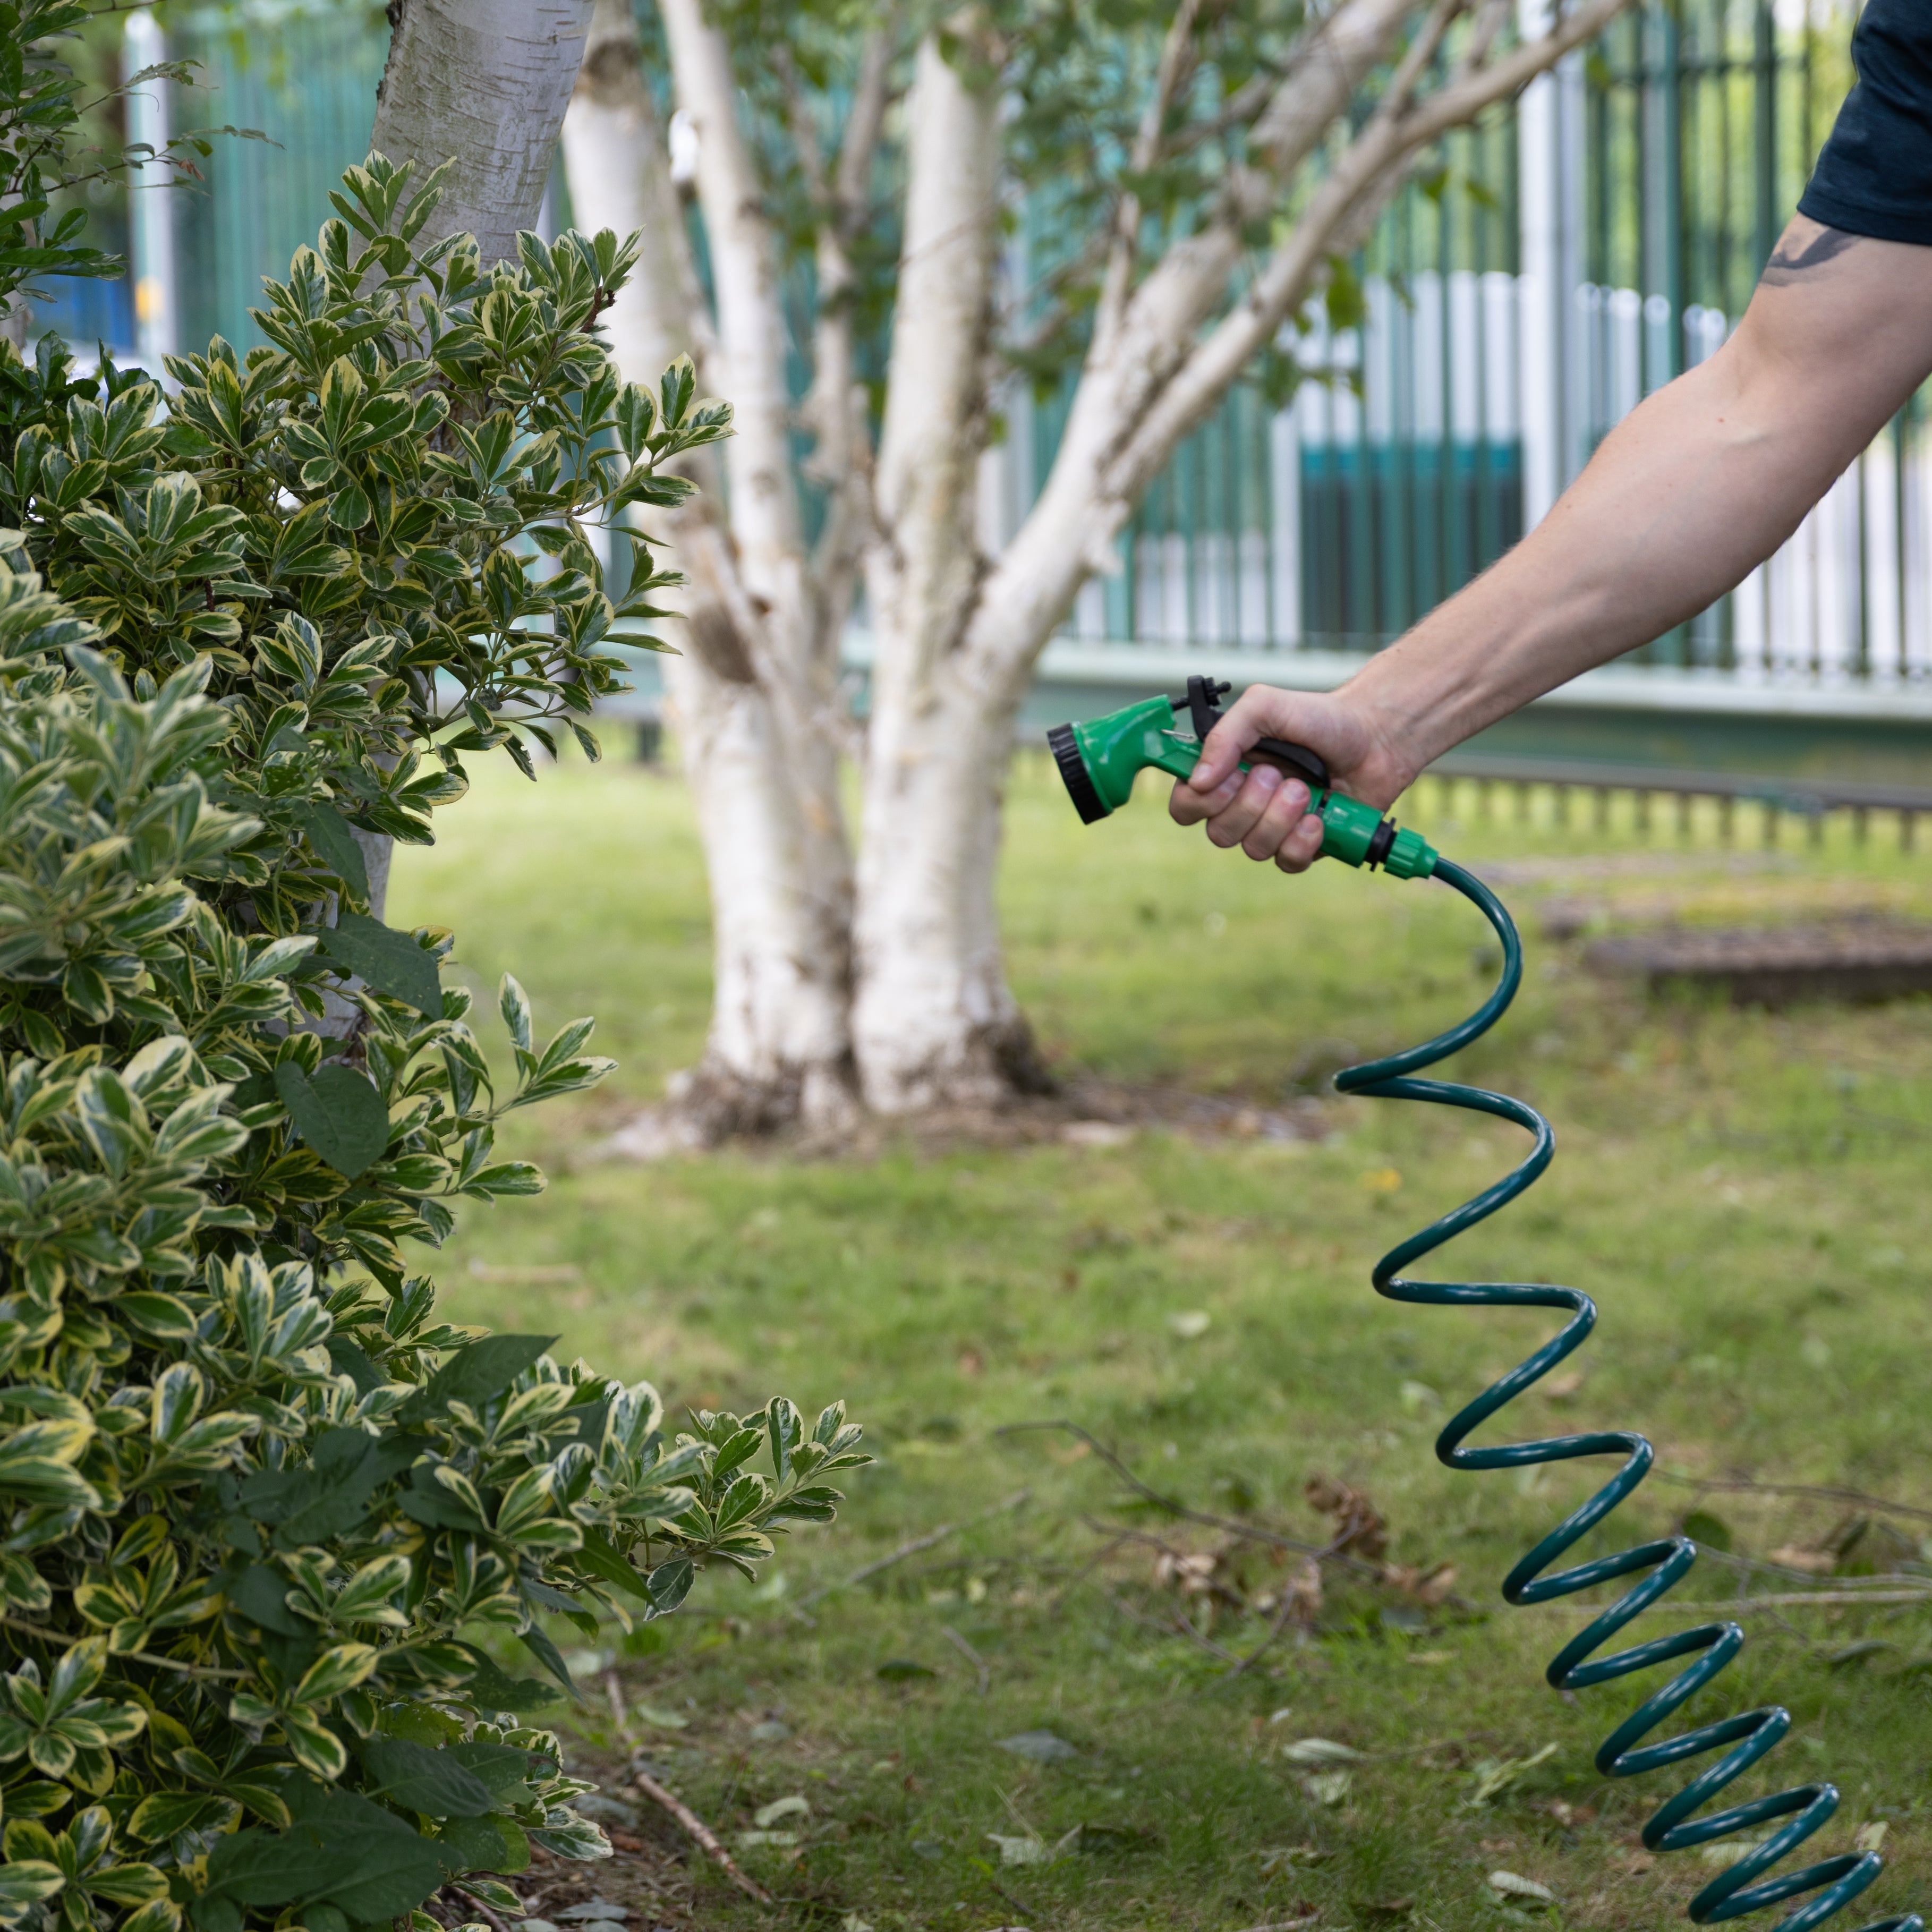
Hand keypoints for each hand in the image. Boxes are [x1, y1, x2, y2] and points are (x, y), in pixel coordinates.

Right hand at [1167, 684, 1407, 871]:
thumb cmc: (1321, 718)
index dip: (1198, 802)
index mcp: (1225, 772)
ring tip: (1306, 789)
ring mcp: (1273, 828)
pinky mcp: (1303, 845)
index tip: (1228, 779)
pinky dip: (1303, 841)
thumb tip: (1197, 780)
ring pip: (1253, 849)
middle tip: (1277, 774)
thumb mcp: (1265, 706)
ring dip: (1280, 818)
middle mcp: (1243, 804)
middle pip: (1218, 833)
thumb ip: (1226, 734)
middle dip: (1250, 804)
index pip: (1185, 805)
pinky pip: (1286, 862)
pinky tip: (1319, 818)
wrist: (1376, 737)